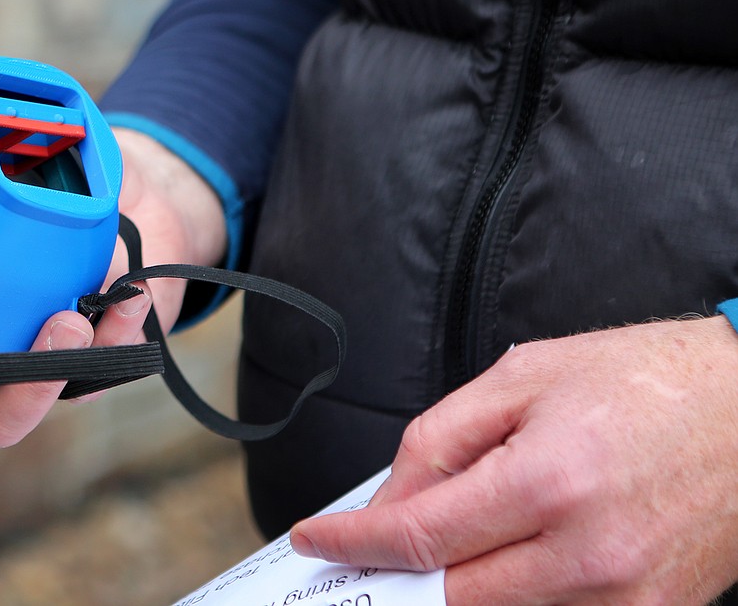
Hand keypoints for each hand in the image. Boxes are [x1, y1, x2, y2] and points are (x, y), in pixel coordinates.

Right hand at [0, 39, 225, 442]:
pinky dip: (109, 342)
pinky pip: (92, 375)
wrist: (133, 194)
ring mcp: (22, 359)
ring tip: (61, 321)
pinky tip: (123, 302)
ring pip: (1, 413)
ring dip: (23, 386)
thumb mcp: (9, 124)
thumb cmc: (50, 171)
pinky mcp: (86, 366)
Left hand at [290, 316, 737, 603]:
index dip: (352, 545)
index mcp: (548, 481)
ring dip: (447, 591)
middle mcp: (587, 555)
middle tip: (357, 556)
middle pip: (450, 596)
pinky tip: (490, 566)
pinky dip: (506, 601)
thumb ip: (439, 442)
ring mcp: (624, 600)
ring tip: (427, 550)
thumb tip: (387, 504)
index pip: (419, 537)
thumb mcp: (522, 378)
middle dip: (391, 579)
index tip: (315, 542)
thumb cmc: (645, 381)